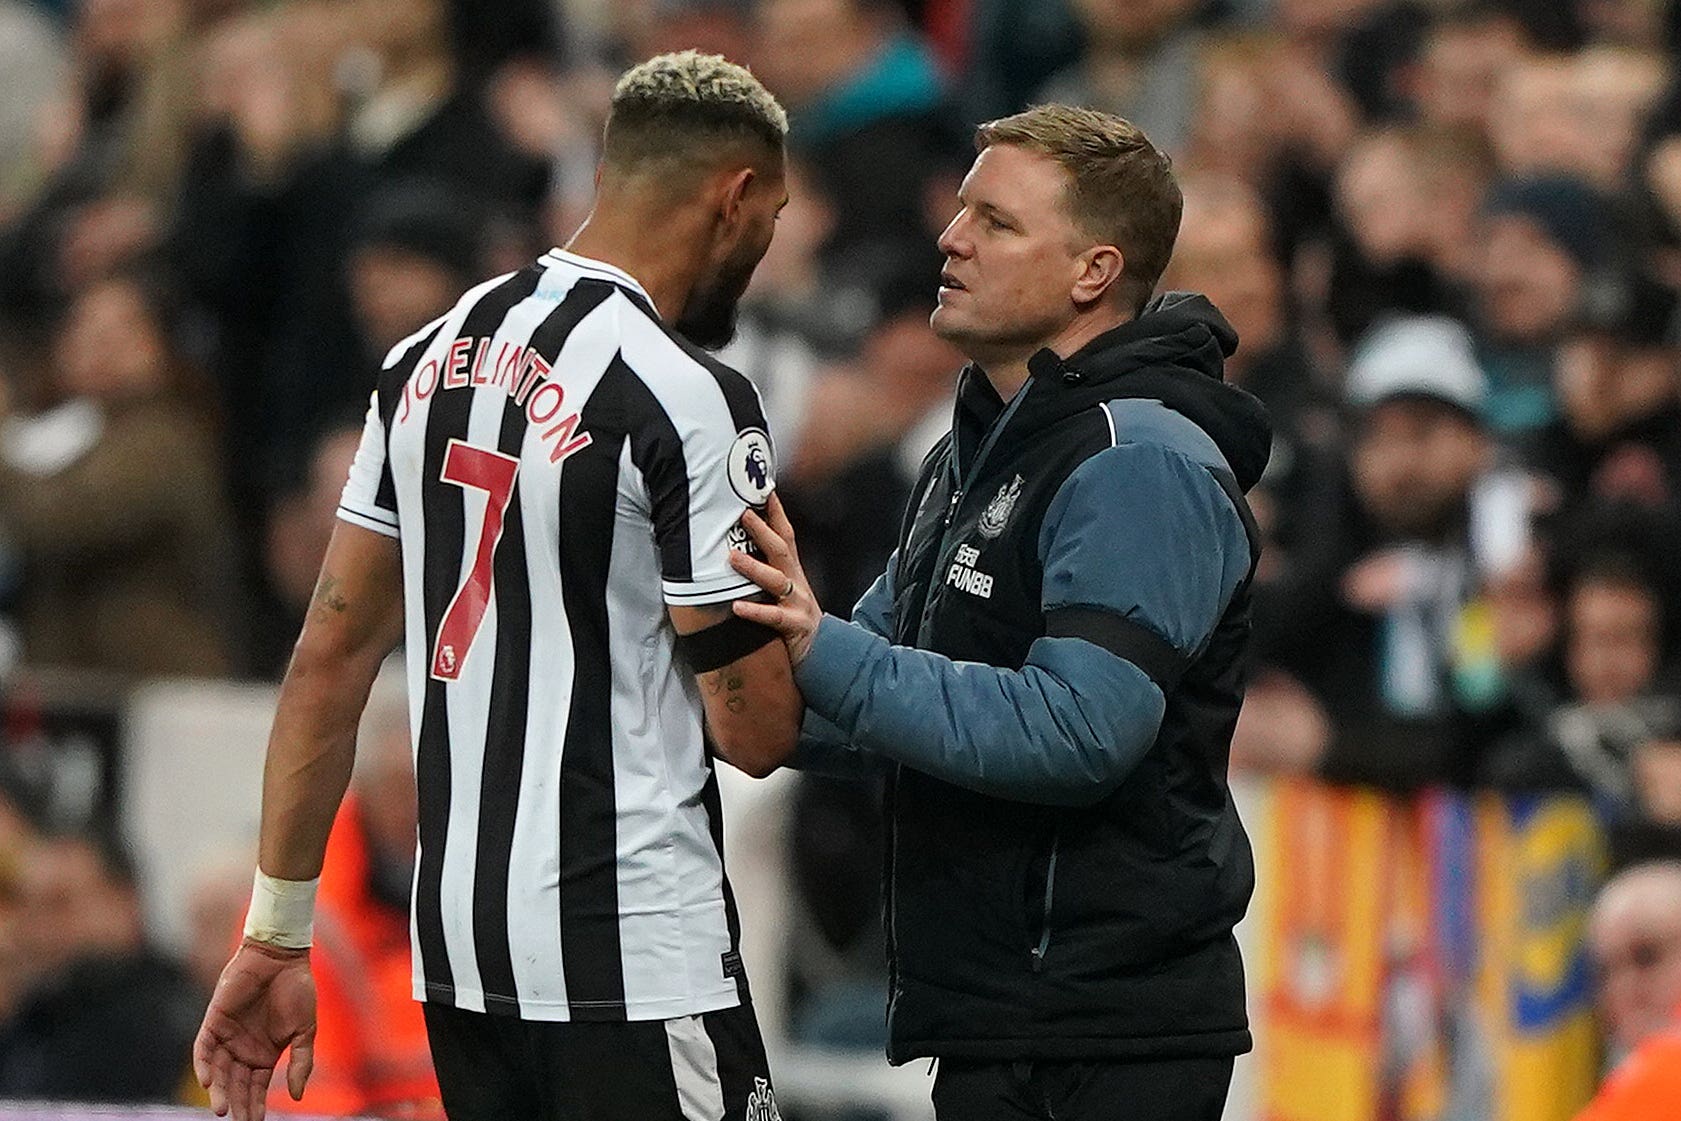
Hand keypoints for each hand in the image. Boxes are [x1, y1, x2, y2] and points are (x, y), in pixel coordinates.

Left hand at [193, 939, 316, 1120]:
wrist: (281, 957)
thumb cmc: (298, 990)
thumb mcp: (306, 1030)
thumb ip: (302, 1062)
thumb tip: (298, 1096)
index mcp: (265, 1054)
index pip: (256, 1087)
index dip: (255, 1104)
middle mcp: (243, 1049)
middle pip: (235, 1084)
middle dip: (237, 1103)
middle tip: (238, 1120)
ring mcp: (227, 1036)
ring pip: (218, 1071)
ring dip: (219, 1090)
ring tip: (223, 1108)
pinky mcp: (214, 1021)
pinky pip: (203, 1049)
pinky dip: (204, 1065)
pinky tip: (209, 1081)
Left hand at [730, 492, 821, 665]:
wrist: (826, 653)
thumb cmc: (796, 620)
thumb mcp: (785, 592)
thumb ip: (770, 572)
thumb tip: (739, 551)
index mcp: (793, 572)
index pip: (785, 536)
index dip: (776, 513)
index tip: (764, 490)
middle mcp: (797, 583)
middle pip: (781, 550)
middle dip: (762, 530)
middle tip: (742, 513)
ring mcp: (797, 604)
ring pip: (776, 581)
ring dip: (754, 567)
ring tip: (732, 558)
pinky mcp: (795, 626)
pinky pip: (773, 617)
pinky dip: (755, 611)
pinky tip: (736, 607)